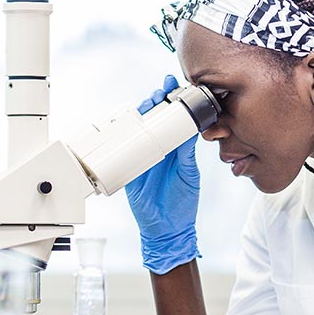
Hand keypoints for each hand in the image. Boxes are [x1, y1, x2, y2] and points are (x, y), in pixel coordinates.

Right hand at [125, 74, 200, 274]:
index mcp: (174, 148)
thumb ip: (186, 153)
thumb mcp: (188, 173)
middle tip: (161, 91)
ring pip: (137, 129)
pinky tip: (126, 124)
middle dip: (156, 101)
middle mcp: (157, 149)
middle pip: (153, 119)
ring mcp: (141, 157)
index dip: (174, 102)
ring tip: (149, 103)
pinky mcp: (128, 168)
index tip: (175, 87)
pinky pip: (122, 149)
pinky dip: (122, 136)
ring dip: (141, 114)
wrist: (167, 227)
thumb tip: (191, 128)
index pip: (172, 120)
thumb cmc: (182, 201)